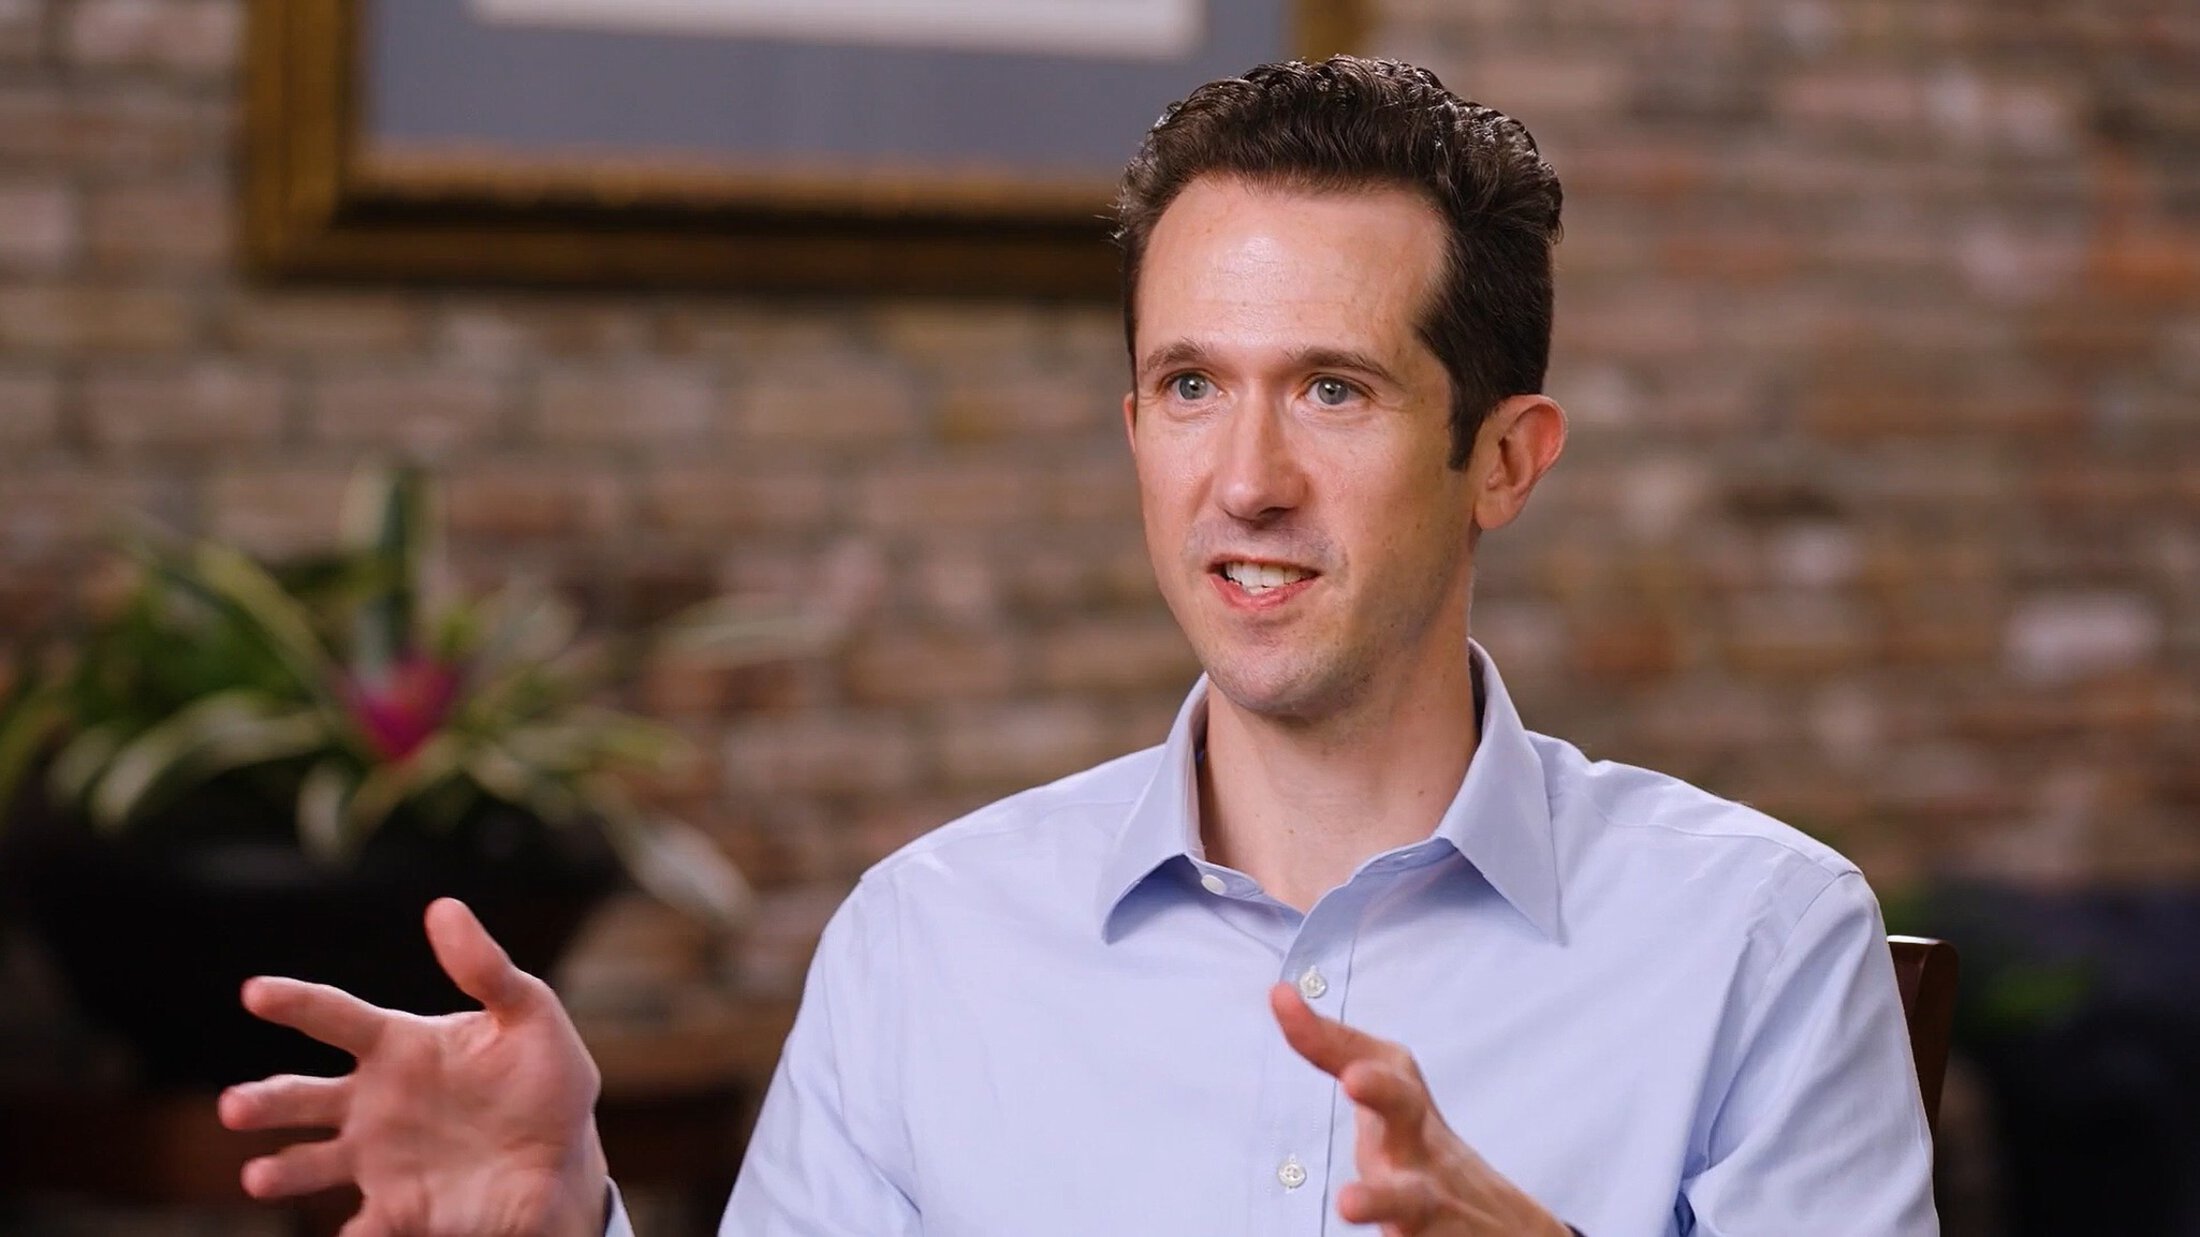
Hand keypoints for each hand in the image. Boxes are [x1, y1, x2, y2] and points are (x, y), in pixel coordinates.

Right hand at [219, 897, 609, 1236]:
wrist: (562, 1159)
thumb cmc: (542, 1080)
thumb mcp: (530, 1016)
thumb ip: (486, 969)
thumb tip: (443, 908)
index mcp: (401, 1047)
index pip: (337, 1017)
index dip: (297, 1002)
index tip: (256, 991)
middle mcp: (375, 1102)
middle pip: (304, 1097)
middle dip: (267, 1101)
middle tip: (234, 1107)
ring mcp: (379, 1158)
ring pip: (312, 1163)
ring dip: (284, 1170)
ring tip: (260, 1176)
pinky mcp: (398, 1209)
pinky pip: (362, 1228)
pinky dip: (350, 1235)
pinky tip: (346, 1236)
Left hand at [1271, 984, 1569, 1236]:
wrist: (1502, 1225)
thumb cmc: (1420, 1146)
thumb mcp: (1387, 1094)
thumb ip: (1334, 1050)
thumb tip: (1280, 993)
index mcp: (1402, 1102)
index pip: (1360, 1055)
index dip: (1319, 1032)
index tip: (1281, 998)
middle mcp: (1418, 1144)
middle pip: (1406, 1109)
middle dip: (1382, 1090)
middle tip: (1354, 1078)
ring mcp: (1431, 1198)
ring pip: (1409, 1199)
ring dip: (1379, 1199)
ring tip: (1347, 1203)